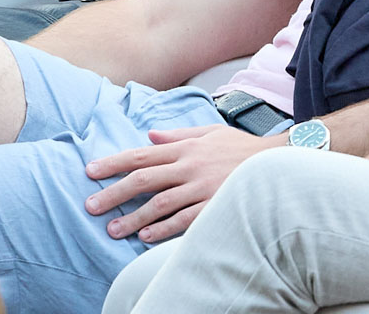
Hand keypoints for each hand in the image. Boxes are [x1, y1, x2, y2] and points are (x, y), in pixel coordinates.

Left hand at [83, 124, 277, 242]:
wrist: (278, 162)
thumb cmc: (241, 148)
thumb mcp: (210, 132)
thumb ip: (178, 135)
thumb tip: (150, 136)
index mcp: (186, 148)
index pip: (141, 155)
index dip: (113, 163)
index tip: (90, 172)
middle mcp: (189, 167)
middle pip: (143, 180)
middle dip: (114, 193)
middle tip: (91, 206)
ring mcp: (202, 188)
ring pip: (160, 204)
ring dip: (134, 218)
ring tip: (114, 230)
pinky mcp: (215, 206)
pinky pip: (184, 221)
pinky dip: (163, 229)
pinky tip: (146, 237)